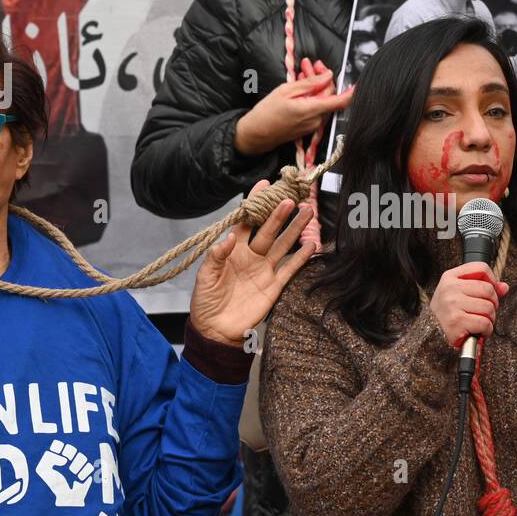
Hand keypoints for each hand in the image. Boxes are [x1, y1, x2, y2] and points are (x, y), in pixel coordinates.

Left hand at [189, 181, 314, 345]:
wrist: (215, 331)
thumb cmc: (205, 302)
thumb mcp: (204, 277)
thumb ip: (216, 256)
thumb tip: (229, 238)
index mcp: (233, 250)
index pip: (246, 221)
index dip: (255, 204)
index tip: (265, 185)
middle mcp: (252, 256)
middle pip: (269, 230)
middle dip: (280, 214)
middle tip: (290, 199)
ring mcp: (265, 270)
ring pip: (283, 245)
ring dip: (295, 229)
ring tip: (307, 213)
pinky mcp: (274, 286)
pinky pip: (290, 268)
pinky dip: (301, 257)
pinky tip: (311, 244)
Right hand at [234, 68, 352, 156]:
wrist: (256, 134)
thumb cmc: (267, 111)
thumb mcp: (286, 90)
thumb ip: (310, 83)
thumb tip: (328, 76)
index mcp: (312, 110)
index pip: (339, 101)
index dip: (351, 92)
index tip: (359, 84)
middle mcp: (316, 120)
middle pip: (329, 96)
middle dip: (322, 78)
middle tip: (309, 64)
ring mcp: (313, 126)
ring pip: (322, 101)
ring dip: (315, 86)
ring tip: (302, 72)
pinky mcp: (309, 128)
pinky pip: (316, 109)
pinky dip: (311, 97)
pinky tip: (301, 87)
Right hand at [428, 262, 509, 347]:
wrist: (429, 330)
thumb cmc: (448, 310)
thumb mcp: (461, 292)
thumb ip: (484, 286)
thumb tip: (504, 287)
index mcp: (450, 276)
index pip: (481, 267)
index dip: (491, 279)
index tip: (489, 291)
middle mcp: (450, 288)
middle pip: (488, 289)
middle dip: (493, 303)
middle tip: (485, 310)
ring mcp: (452, 304)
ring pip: (489, 308)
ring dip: (490, 318)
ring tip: (480, 321)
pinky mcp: (456, 322)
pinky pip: (484, 323)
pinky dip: (487, 329)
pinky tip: (478, 330)